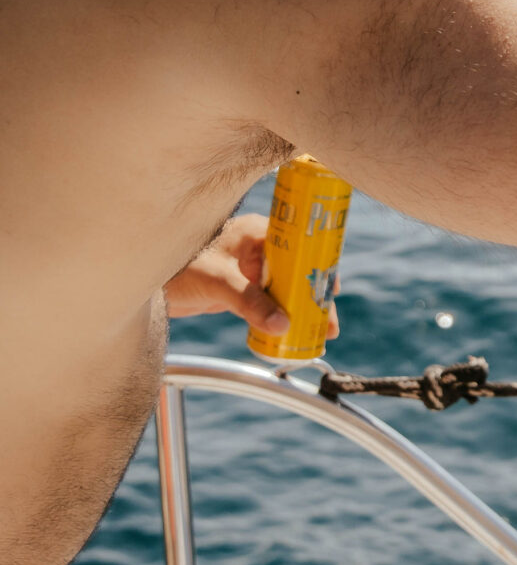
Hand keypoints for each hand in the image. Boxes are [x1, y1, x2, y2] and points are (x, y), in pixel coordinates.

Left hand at [163, 213, 338, 338]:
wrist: (138, 282)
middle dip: (314, 296)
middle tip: (327, 322)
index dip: (319, 265)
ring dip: (299, 309)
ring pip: (284, 288)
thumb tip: (282, 326)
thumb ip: (249, 302)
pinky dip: (279, 315)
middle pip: (297, 270)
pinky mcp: (237, 288)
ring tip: (317, 332)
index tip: (331, 289)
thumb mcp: (217, 282)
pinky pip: (266, 301)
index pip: (300, 245)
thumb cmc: (175, 267)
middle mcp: (257, 248)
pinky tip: (288, 331)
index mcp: (257, 233)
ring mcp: (247, 269)